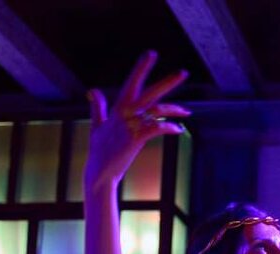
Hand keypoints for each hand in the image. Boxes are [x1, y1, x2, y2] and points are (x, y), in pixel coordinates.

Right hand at [85, 51, 189, 191]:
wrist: (99, 172)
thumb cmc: (99, 151)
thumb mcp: (96, 126)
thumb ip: (97, 108)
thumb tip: (92, 90)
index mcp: (117, 108)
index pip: (132, 83)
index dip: (142, 68)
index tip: (151, 54)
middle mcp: (125, 113)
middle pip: (150, 92)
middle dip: (168, 82)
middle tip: (184, 73)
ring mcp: (130, 125)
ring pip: (157, 110)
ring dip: (174, 109)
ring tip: (188, 111)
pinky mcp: (135, 138)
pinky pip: (156, 128)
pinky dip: (169, 127)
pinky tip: (179, 129)